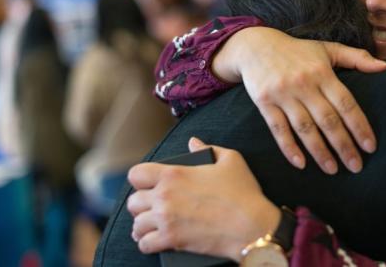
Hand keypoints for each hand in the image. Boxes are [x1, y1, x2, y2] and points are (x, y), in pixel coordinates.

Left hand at [127, 137, 280, 260]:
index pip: (136, 174)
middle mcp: (164, 196)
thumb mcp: (231, 160)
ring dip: (143, 225)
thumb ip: (208, 148)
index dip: (140, 179)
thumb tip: (193, 142)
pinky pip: (144, 244)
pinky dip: (147, 243)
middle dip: (142, 204)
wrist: (252, 226)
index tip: (149, 184)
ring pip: (136, 224)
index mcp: (174, 174)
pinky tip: (154, 241)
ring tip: (151, 226)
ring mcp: (166, 220)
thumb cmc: (244, 193)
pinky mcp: (171, 241)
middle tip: (153, 207)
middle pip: (133, 201)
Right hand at [212, 27, 385, 173]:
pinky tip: (301, 164)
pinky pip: (278, 129)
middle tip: (357, 167)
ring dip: (320, 152)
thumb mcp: (328, 48)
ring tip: (333, 170)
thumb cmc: (298, 51)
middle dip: (344, 146)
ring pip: (305, 128)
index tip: (370, 147)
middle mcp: (304, 84)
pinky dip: (289, 148)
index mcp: (322, 72)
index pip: (346, 103)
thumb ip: (357, 58)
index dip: (359, 126)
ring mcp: (283, 94)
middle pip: (328, 120)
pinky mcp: (264, 102)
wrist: (256, 45)